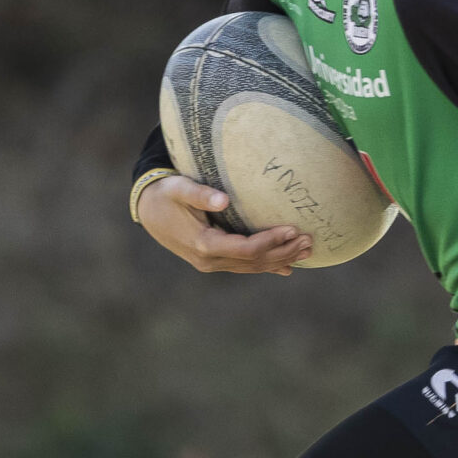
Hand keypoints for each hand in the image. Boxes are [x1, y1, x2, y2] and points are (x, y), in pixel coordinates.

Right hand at [137, 175, 311, 274]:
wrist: (148, 211)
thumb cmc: (166, 195)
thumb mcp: (179, 189)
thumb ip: (200, 195)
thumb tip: (224, 200)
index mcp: (204, 244)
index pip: (246, 249)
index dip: (271, 241)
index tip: (292, 229)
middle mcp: (210, 260)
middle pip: (255, 261)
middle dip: (284, 252)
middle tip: (309, 240)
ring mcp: (212, 264)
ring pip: (252, 267)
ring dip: (280, 259)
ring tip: (306, 250)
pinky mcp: (215, 261)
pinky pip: (245, 266)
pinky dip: (267, 266)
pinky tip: (287, 268)